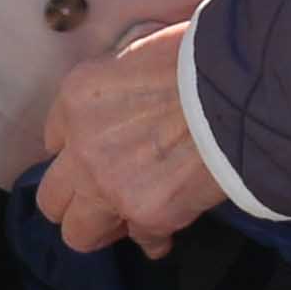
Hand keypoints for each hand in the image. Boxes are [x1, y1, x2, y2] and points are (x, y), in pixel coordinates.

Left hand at [35, 21, 227, 260]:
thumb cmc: (201, 58)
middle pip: (52, 197)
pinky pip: (142, 240)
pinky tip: (165, 234)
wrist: (239, 92)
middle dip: (75, 200)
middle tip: (102, 198)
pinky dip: (154, 239)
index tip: (96, 154)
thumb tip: (134, 101)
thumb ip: (121, 86)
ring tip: (125, 223)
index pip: (53, 139)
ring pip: (79, 232)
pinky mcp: (148, 215)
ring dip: (101, 229)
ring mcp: (110, 186)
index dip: (76, 150)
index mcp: (78, 97)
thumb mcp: (141, 50)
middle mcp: (82, 147)